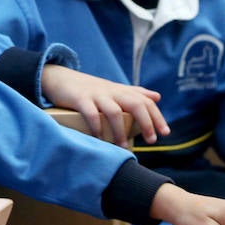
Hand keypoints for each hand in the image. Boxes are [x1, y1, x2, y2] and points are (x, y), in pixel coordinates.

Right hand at [40, 65, 168, 145]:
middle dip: (146, 122)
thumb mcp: (113, 89)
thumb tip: (157, 97)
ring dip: (121, 131)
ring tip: (124, 147)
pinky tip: (100, 139)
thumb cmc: (89, 88)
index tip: (165, 133)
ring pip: (114, 112)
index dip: (157, 116)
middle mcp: (111, 91)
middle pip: (135, 104)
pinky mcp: (80, 99)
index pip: (144, 101)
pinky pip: (91, 114)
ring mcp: (96, 95)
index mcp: (120, 91)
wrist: (59, 77)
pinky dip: (97, 127)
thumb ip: (135, 93)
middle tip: (151, 140)